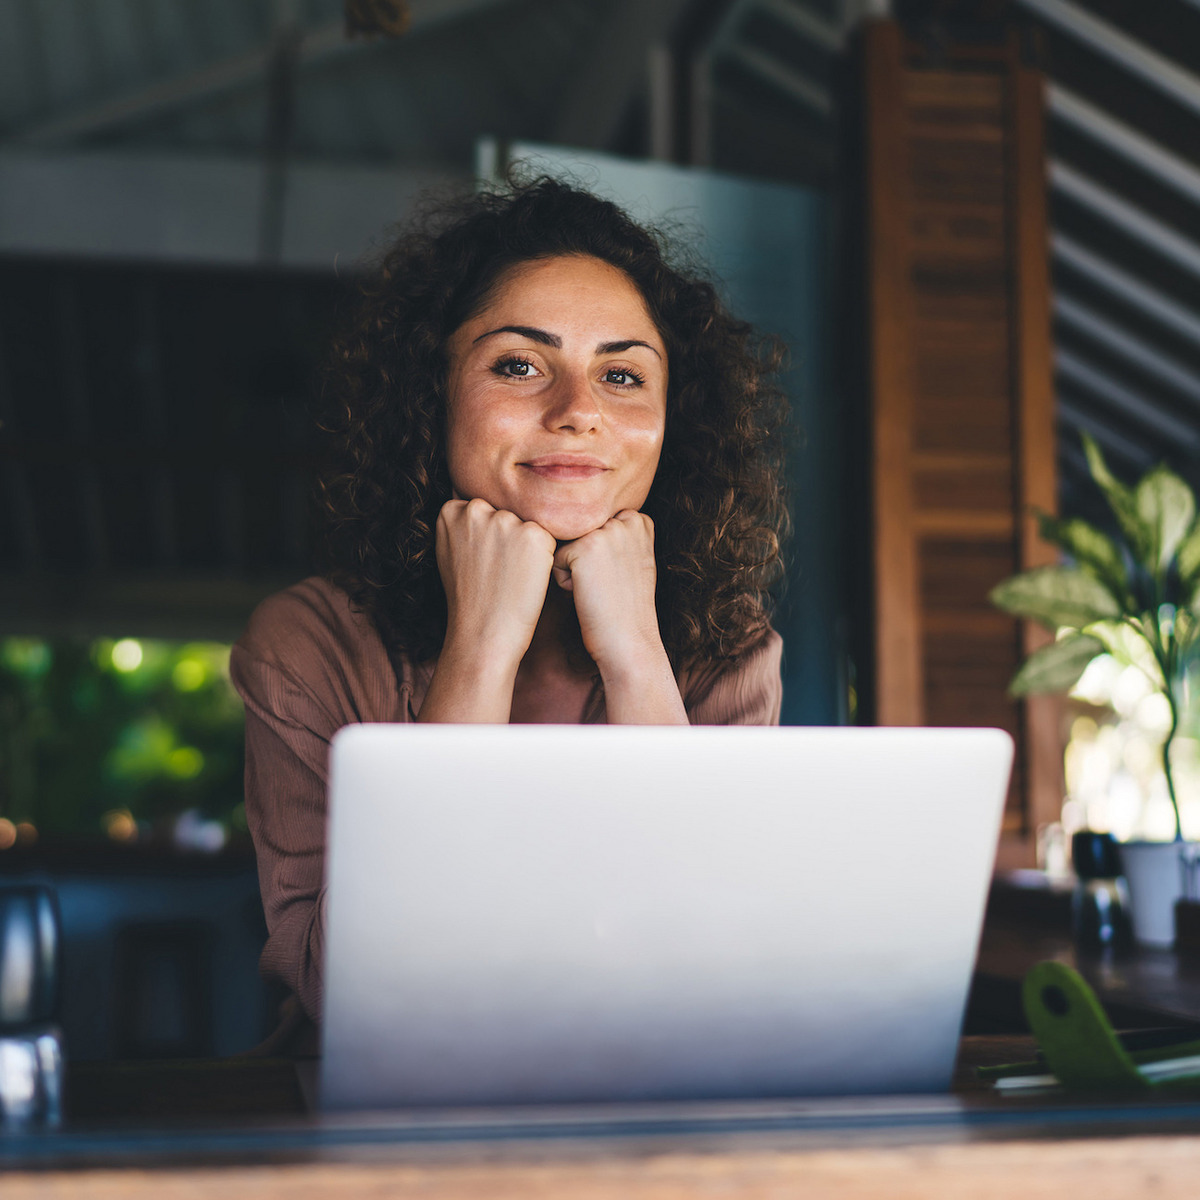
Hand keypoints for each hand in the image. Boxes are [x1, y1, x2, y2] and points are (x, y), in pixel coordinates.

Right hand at [436, 498, 555, 671]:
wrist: (482, 634)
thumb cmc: (469, 599)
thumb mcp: (452, 552)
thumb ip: (463, 525)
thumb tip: (478, 503)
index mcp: (452, 510)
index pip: (485, 509)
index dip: (488, 538)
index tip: (482, 562)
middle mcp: (476, 508)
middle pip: (507, 514)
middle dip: (508, 538)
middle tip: (498, 572)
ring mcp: (505, 520)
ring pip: (528, 526)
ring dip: (526, 547)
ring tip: (511, 577)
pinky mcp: (534, 535)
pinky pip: (548, 539)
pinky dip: (544, 559)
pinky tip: (526, 579)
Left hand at [552, 510, 663, 675]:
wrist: (629, 642)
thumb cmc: (626, 609)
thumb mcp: (635, 561)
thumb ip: (619, 535)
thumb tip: (583, 524)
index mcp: (640, 520)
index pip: (594, 526)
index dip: (597, 556)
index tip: (616, 579)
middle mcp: (626, 519)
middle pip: (579, 533)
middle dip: (584, 559)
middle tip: (606, 586)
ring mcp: (607, 531)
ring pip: (566, 544)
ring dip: (573, 568)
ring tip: (597, 589)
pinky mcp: (585, 546)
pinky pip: (555, 559)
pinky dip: (563, 581)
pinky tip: (586, 595)